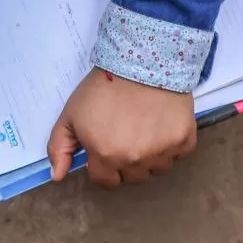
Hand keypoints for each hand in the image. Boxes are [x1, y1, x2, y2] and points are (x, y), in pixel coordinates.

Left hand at [47, 67, 196, 187]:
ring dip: (150, 156)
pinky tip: (162, 124)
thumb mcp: (70, 115)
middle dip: (126, 162)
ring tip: (144, 128)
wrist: (141, 62)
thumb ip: (59, 147)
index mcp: (106, 157)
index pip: (105, 181)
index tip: (105, 147)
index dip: (102, 165)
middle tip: (125, 134)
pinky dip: (171, 145)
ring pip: (156, 169)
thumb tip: (57, 177)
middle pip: (132, 177)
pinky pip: (178, 155)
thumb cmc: (102, 88)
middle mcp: (136, 161)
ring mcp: (163, 153)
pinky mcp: (185, 141)